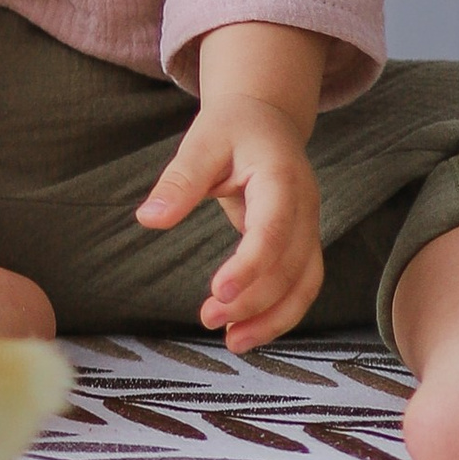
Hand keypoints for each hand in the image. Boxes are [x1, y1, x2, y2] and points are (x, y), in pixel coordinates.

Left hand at [138, 93, 323, 353]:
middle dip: (254, 299)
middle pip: (291, 265)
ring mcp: (309, 227)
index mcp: (281, 177)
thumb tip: (149, 218)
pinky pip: (301, 285)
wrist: (266, 118)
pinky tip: (246, 329)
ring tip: (233, 341)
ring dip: (273, 318)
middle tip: (209, 317)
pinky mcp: (303, 243)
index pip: (273, 229)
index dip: (251, 264)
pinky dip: (279, 313)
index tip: (218, 290)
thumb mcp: (202, 141)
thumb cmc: (233, 128)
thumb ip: (180, 180)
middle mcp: (305, 206)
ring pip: (305, 284)